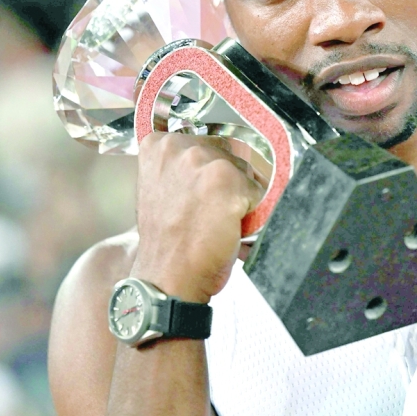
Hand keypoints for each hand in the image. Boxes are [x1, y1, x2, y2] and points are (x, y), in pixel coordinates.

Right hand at [131, 132, 262, 303]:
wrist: (168, 277)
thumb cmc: (167, 241)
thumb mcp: (161, 189)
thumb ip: (181, 167)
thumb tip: (217, 157)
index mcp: (158, 145)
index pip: (204, 140)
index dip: (208, 168)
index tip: (200, 190)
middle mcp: (179, 146)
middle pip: (227, 152)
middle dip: (226, 179)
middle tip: (209, 210)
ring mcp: (204, 162)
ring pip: (245, 170)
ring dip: (240, 194)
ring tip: (216, 218)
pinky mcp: (227, 181)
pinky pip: (259, 190)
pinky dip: (253, 210)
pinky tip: (229, 224)